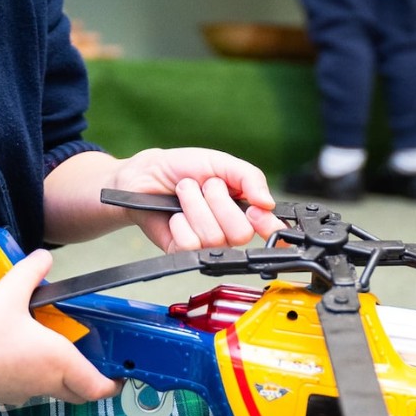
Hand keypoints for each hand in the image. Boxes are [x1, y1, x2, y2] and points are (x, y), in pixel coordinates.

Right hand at [0, 248, 120, 406]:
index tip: (119, 374)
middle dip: (89, 378)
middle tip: (91, 357)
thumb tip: (44, 256)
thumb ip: (31, 271)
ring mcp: (23, 392)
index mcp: (58, 361)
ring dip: (59, 372)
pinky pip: (27, 387)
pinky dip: (31, 372)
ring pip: (52, 388)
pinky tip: (13, 348)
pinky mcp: (1, 394)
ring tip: (48, 342)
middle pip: (78, 392)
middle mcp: (45, 382)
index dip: (113, 383)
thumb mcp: (10, 292)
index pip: (98, 386)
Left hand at [106, 146, 280, 252]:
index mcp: (243, 208)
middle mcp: (228, 229)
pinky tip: (175, 215)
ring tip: (184, 193)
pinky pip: (191, 244)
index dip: (270, 227)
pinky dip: (180, 222)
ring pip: (213, 237)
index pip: (270, 229)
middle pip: (241, 233)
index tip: (257, 212)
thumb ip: (249, 177)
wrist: (145, 175)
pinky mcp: (184, 252)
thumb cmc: (181, 168)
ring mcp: (206, 243)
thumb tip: (268, 202)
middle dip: (218, 201)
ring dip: (194, 205)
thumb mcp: (219, 162)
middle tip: (204, 187)